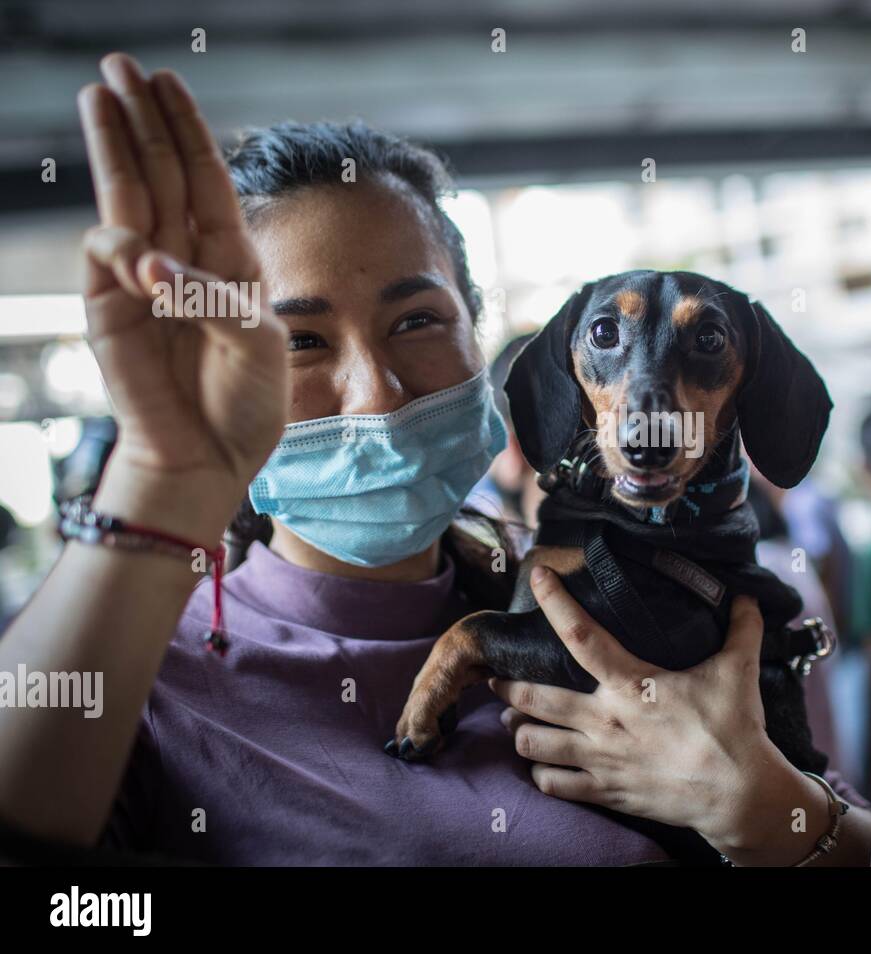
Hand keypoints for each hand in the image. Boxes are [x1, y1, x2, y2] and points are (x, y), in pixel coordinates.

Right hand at [77, 54, 287, 539]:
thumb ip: (214, 299)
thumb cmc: (246, 404)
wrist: (210, 459)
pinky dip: (121, 247)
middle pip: (158, 175)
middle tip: (120, 65)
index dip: (187, 132)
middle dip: (142, 120)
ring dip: (115, 148)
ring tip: (100, 93)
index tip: (169, 82)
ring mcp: (141, 282)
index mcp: (228, 261)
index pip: (203, 181)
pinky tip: (138, 255)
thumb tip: (152, 265)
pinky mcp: (109, 310)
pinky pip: (107, 258)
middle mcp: (183, 261)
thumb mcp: (257, 345)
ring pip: (125, 200)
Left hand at [491, 566, 827, 863]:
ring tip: (514, 720)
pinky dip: (540, 773)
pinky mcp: (606, 792)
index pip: (582, 635)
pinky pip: (553, 785)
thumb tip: (748, 596)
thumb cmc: (735, 729)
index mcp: (632, 685)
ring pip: (533, 745)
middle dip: (507, 686)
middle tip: (495, 677)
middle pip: (535, 699)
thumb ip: (742, 629)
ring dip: (518, 730)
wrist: (738, 794)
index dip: (555, 603)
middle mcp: (606, 721)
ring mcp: (601, 760)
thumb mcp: (739, 670)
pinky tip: (542, 764)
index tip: (536, 578)